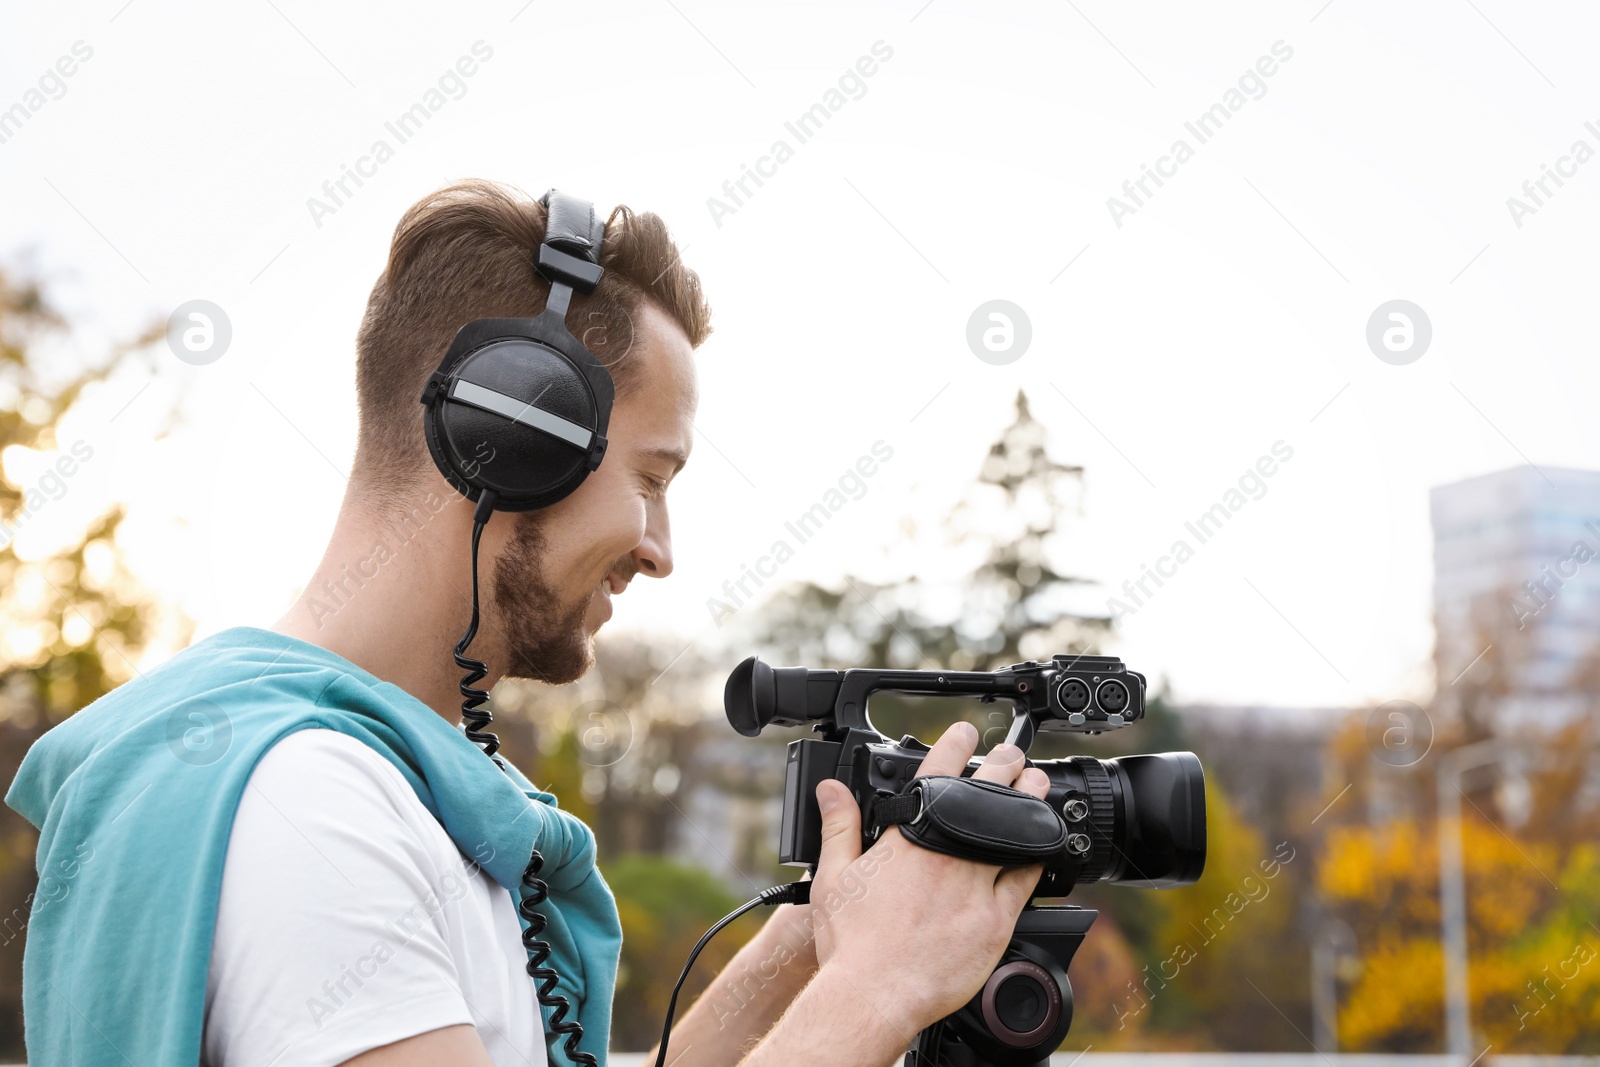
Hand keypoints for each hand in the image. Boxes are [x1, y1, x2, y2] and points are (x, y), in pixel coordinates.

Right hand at [805, 721, 1048, 1037]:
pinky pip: (1026, 879)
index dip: (956, 744)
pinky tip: (1043, 847)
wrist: (876, 994)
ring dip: (1031, 802)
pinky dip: (1036, 857)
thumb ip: (839, 826)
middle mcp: (948, 853)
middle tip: (1014, 755)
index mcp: (909, 838)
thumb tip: (831, 788)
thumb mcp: (833, 876)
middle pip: (988, 795)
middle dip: (1006, 765)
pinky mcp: (997, 920)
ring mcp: (976, 885)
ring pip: (1015, 831)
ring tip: (1038, 784)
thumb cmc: (852, 942)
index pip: (938, 775)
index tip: (967, 731)